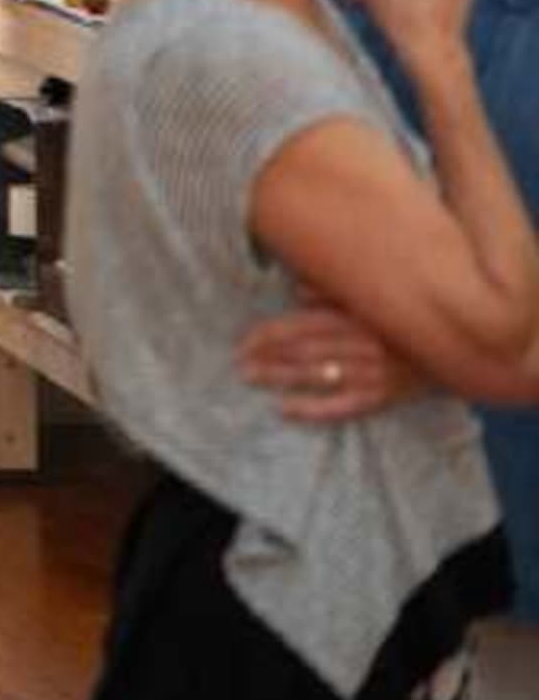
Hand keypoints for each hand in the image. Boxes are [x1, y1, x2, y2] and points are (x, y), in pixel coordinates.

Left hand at [239, 305, 414, 423]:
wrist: (462, 351)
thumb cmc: (405, 324)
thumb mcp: (373, 301)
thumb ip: (334, 294)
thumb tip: (297, 289)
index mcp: (357, 317)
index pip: (301, 325)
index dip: (268, 334)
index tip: (243, 342)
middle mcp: (364, 344)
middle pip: (304, 350)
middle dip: (267, 357)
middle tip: (238, 363)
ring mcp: (375, 373)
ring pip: (318, 375)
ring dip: (280, 378)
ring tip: (251, 379)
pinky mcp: (385, 398)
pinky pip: (343, 407)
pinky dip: (312, 410)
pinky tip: (284, 409)